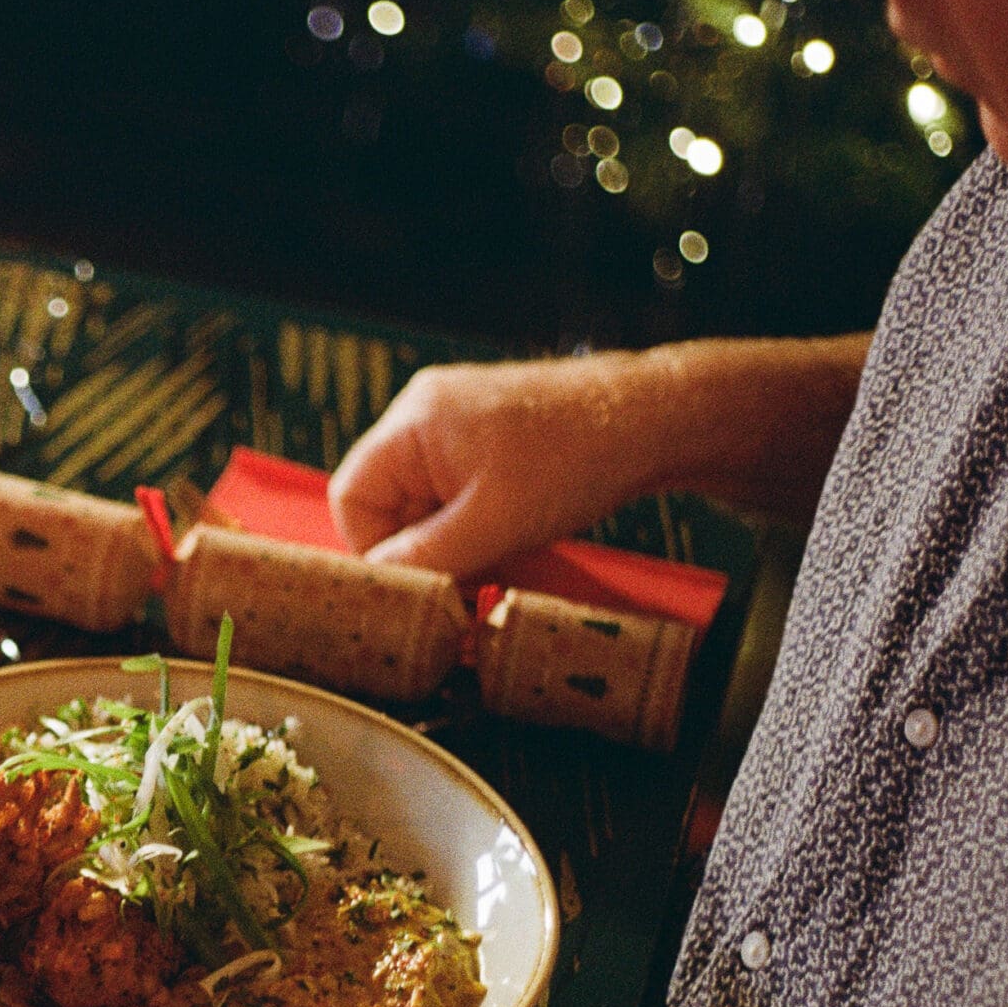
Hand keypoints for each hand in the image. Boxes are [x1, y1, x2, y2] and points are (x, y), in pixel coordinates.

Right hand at [327, 336, 873, 576]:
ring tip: (494, 569)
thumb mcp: (492, 522)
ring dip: (454, 547)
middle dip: (421, 554)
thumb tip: (378, 589)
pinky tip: (508, 547)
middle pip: (389, 505)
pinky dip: (476, 530)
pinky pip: (458, 497)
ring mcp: (459, 425)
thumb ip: (425, 559)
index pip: (352, 497)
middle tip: (457, 590)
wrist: (654, 418)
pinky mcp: (489, 440)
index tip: (409, 590)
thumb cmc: (579, 454)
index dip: (372, 551)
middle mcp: (426, 416)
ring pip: (427, 508)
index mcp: (413, 422)